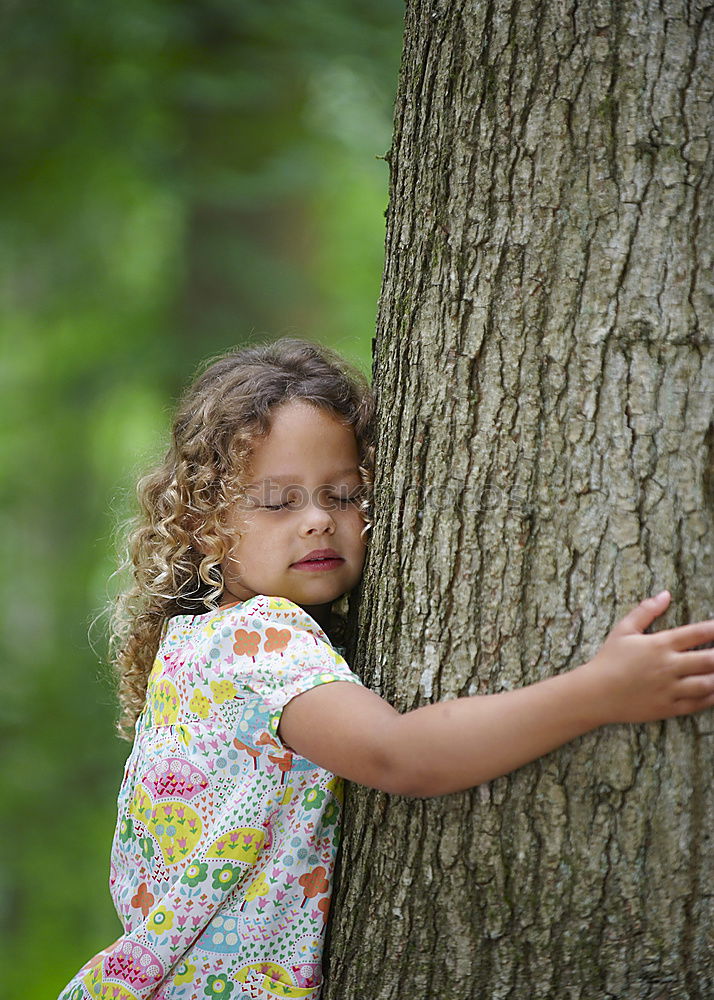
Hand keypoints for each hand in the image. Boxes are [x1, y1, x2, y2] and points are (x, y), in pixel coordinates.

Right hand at [580, 590, 713, 724]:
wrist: (595, 693)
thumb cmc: (609, 660)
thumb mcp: (623, 630)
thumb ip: (645, 611)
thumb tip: (665, 594)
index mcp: (660, 644)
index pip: (697, 633)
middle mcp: (669, 666)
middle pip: (709, 659)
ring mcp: (670, 688)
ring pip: (707, 684)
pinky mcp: (668, 707)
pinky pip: (697, 704)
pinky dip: (710, 698)